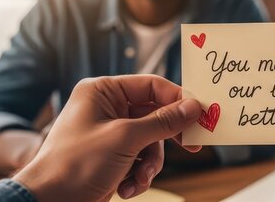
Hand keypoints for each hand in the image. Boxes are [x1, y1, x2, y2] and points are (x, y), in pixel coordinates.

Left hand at [13, 75, 200, 201]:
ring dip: (150, 163)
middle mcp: (106, 107)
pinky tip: (127, 188)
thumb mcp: (125, 139)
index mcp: (103, 91)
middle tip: (191, 145)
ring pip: (150, 140)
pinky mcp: (112, 156)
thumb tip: (193, 107)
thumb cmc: (76, 164)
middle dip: (167, 136)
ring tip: (141, 178)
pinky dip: (139, 174)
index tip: (199, 114)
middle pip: (154, 114)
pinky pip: (140, 158)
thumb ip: (163, 122)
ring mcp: (109, 133)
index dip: (177, 99)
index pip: (151, 85)